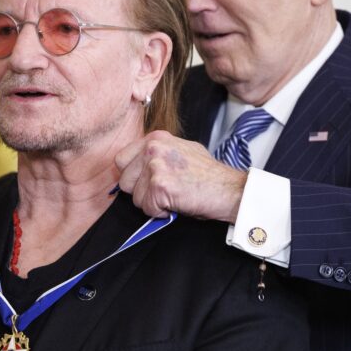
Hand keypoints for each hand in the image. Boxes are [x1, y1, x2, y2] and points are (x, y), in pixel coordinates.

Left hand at [114, 131, 247, 221]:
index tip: (148, 183)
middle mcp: (153, 148)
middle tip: (165, 192)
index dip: (134, 177)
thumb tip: (138, 169)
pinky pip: (147, 208)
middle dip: (141, 192)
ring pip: (135, 197)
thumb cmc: (208, 176)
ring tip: (174, 196)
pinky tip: (177, 203)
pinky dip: (161, 212)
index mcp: (156, 138)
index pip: (121, 160)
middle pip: (124, 181)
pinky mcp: (159, 185)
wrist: (228, 189)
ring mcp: (155, 165)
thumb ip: (158, 155)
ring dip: (152, 203)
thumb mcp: (181, 152)